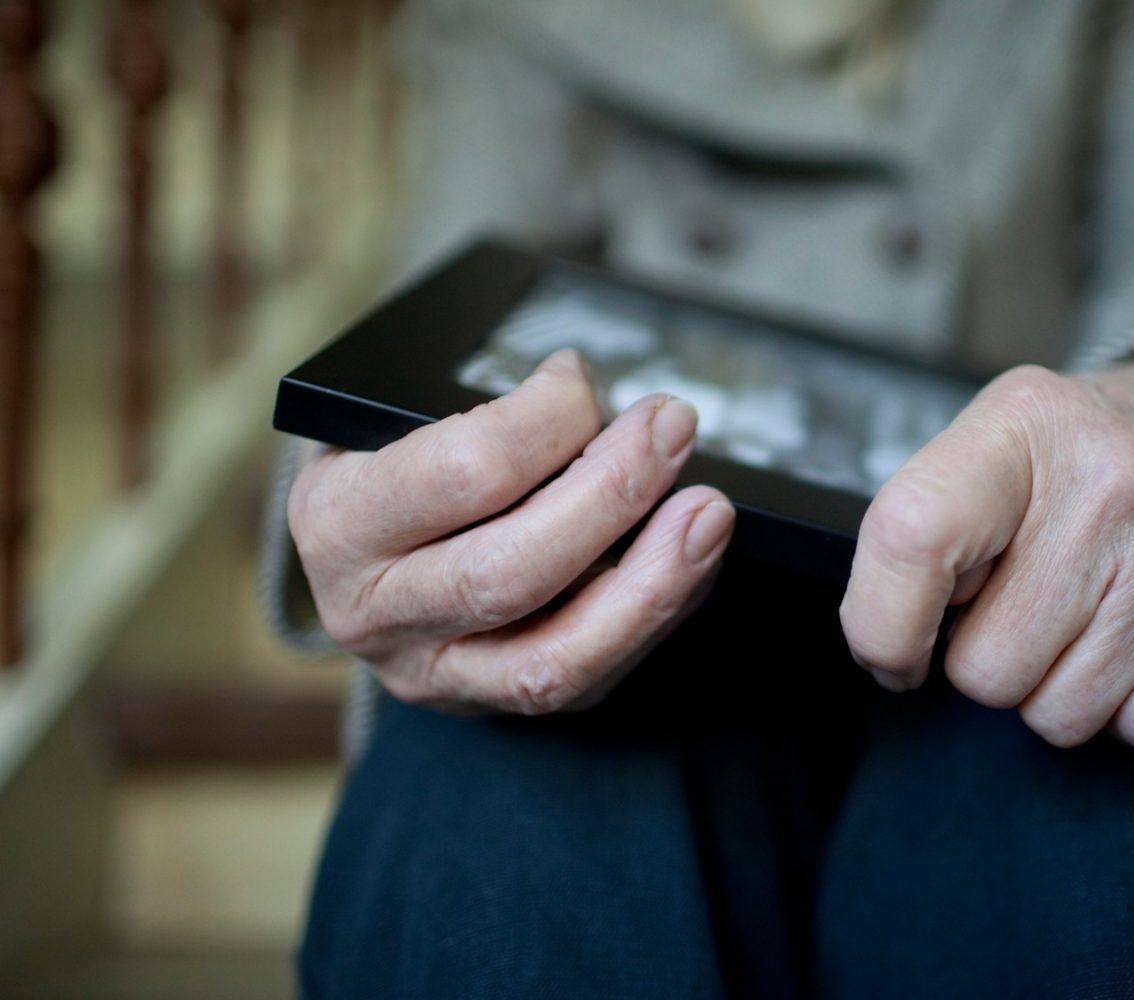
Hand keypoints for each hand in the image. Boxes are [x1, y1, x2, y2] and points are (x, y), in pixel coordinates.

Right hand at [287, 349, 734, 713]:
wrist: (369, 562)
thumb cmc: (401, 474)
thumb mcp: (402, 425)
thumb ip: (490, 418)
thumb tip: (599, 401)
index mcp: (338, 520)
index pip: (464, 472)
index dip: (547, 419)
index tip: (582, 380)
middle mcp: (375, 612)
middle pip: (512, 570)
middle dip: (612, 493)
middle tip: (671, 428)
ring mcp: (436, 674)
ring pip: (555, 657)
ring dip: (652, 579)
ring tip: (708, 512)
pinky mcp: (498, 705)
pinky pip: (591, 677)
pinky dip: (655, 613)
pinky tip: (691, 557)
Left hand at [840, 352, 1133, 755]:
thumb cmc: (1090, 451)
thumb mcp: (996, 442)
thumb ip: (929, 530)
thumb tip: (889, 646)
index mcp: (1021, 424)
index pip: (912, 538)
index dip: (883, 624)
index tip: (896, 651)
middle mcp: (1113, 480)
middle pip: (989, 669)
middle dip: (992, 659)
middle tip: (1030, 605)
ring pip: (1064, 715)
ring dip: (1060, 688)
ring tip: (1091, 616)